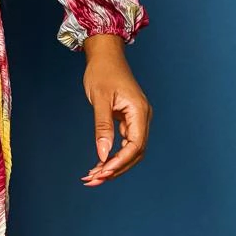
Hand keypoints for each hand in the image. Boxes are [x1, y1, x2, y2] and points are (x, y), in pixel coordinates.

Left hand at [79, 34, 151, 185]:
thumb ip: (102, 127)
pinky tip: (98, 164)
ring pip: (130, 151)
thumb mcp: (99, 99)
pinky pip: (125, 143)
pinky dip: (112, 155)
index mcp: (139, 111)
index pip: (135, 146)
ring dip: (113, 165)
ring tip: (93, 177)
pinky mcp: (129, 119)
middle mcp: (143, 117)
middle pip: (134, 153)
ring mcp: (137, 119)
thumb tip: (102, 154)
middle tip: (93, 180)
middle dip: (115, 169)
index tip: (102, 173)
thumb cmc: (102, 72)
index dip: (119, 162)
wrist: (105, 55)